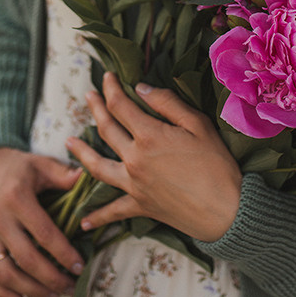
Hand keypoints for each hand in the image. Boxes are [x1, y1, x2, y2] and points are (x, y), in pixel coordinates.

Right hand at [0, 147, 84, 296]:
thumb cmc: (16, 166)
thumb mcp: (40, 165)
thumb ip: (63, 175)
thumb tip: (86, 179)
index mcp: (17, 199)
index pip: (44, 234)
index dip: (63, 254)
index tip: (79, 267)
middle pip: (26, 260)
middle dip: (51, 279)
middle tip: (70, 287)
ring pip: (5, 274)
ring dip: (31, 290)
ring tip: (52, 296)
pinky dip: (1, 294)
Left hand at [66, 72, 241, 242]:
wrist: (227, 211)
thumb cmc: (217, 164)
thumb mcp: (198, 124)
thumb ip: (167, 103)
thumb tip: (140, 89)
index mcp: (149, 135)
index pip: (120, 106)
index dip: (111, 88)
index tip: (108, 76)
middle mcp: (134, 158)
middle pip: (106, 129)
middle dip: (95, 108)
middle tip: (88, 95)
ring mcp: (134, 184)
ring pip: (98, 166)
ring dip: (81, 152)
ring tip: (68, 142)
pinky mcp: (140, 205)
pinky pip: (113, 210)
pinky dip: (98, 216)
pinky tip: (83, 220)